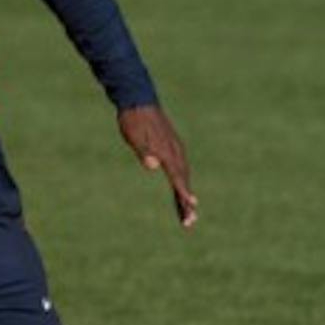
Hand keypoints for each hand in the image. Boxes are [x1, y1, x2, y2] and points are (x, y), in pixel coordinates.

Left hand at [118, 104, 196, 227]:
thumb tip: (152, 165)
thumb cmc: (133, 120)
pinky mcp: (172, 148)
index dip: (184, 193)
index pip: (177, 177)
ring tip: (187, 215)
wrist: (138, 101)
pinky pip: (179, 170)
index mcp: (167, 151)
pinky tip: (180, 193)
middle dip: (186, 203)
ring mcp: (175, 150)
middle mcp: (175, 152)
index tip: (191, 206)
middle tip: (189, 223)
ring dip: (185, 196)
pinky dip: (182, 183)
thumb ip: (143, 151)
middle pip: (184, 181)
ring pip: (184, 177)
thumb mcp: (133, 136)